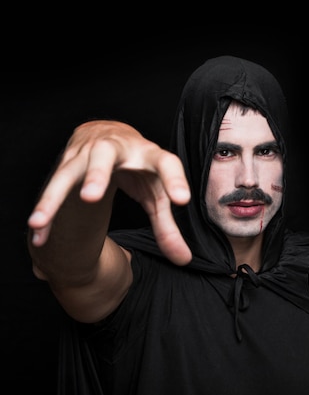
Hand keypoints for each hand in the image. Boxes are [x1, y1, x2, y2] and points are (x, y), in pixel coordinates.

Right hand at [28, 120, 191, 264]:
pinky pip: (53, 185)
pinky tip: (38, 234)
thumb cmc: (142, 170)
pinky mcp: (68, 159)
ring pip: (68, 170)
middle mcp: (119, 149)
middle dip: (96, 174)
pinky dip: (45, 209)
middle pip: (105, 156)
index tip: (181, 201)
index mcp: (150, 155)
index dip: (175, 180)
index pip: (167, 164)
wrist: (114, 135)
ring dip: (54, 196)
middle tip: (91, 197)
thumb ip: (168, 226)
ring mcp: (89, 152)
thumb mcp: (158, 194)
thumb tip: (183, 260)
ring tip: (40, 222)